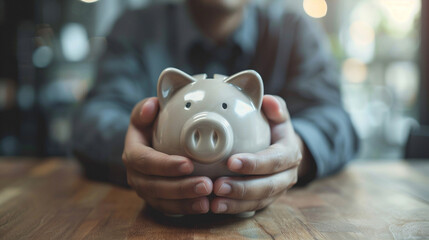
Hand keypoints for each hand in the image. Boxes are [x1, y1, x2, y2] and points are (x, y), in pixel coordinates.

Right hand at [122, 97, 212, 214]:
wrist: (154, 143)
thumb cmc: (154, 126)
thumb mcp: (146, 114)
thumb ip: (145, 109)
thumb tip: (151, 106)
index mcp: (132, 152)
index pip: (144, 160)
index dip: (164, 165)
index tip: (188, 164)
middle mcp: (135, 175)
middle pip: (154, 186)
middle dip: (180, 188)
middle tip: (205, 185)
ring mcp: (145, 190)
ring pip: (162, 201)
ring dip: (185, 202)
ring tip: (207, 199)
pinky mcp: (157, 200)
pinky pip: (169, 209)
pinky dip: (186, 209)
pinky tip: (204, 206)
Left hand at [211, 95, 302, 213]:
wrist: (284, 150)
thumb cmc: (275, 130)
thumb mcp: (279, 116)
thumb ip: (276, 108)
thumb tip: (268, 101)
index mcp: (290, 154)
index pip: (274, 160)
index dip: (254, 163)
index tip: (231, 162)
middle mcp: (287, 176)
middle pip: (267, 186)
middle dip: (242, 188)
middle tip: (217, 186)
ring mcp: (277, 191)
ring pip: (258, 201)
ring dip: (235, 203)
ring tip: (213, 202)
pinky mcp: (265, 201)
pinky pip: (251, 209)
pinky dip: (233, 209)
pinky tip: (214, 207)